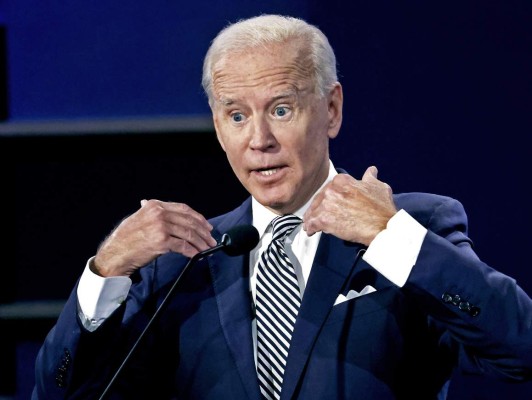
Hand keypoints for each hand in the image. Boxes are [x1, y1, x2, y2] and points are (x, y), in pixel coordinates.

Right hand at [92, 199, 216, 276]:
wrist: (116, 254)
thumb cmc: (126, 238)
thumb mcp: (137, 218)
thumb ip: (147, 210)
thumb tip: (146, 202)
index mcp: (155, 205)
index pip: (183, 208)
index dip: (198, 217)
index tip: (207, 226)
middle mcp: (159, 213)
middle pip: (189, 221)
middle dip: (203, 231)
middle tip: (211, 239)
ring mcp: (161, 227)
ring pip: (189, 234)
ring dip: (201, 243)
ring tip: (207, 249)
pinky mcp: (162, 242)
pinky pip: (183, 246)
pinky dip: (193, 251)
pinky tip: (197, 255)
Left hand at [303, 166, 396, 245]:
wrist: (382, 227)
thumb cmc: (381, 209)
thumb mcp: (378, 187)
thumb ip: (370, 178)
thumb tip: (371, 171)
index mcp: (342, 181)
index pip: (329, 188)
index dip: (328, 198)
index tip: (329, 204)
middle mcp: (332, 190)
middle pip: (319, 200)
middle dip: (318, 208)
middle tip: (320, 216)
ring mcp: (326, 205)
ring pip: (313, 212)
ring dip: (313, 218)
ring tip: (312, 225)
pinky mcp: (323, 220)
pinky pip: (311, 224)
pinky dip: (310, 228)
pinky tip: (311, 231)